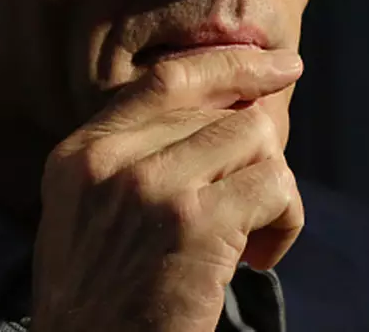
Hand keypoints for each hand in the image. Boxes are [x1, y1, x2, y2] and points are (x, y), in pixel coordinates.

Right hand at [31, 48, 304, 331]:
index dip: (230, 65)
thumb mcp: (92, 215)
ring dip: (274, 187)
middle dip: (257, 153)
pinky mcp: (195, 225)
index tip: (278, 66)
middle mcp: (111, 160)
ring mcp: (152, 187)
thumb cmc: (104, 302)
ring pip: (256, 137)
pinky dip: (286, 219)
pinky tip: (260, 257)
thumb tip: (230, 104)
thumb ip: (137, 156)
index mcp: (82, 153)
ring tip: (253, 236)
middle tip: (254, 204)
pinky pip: (275, 185)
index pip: (167, 80)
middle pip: (222, 111)